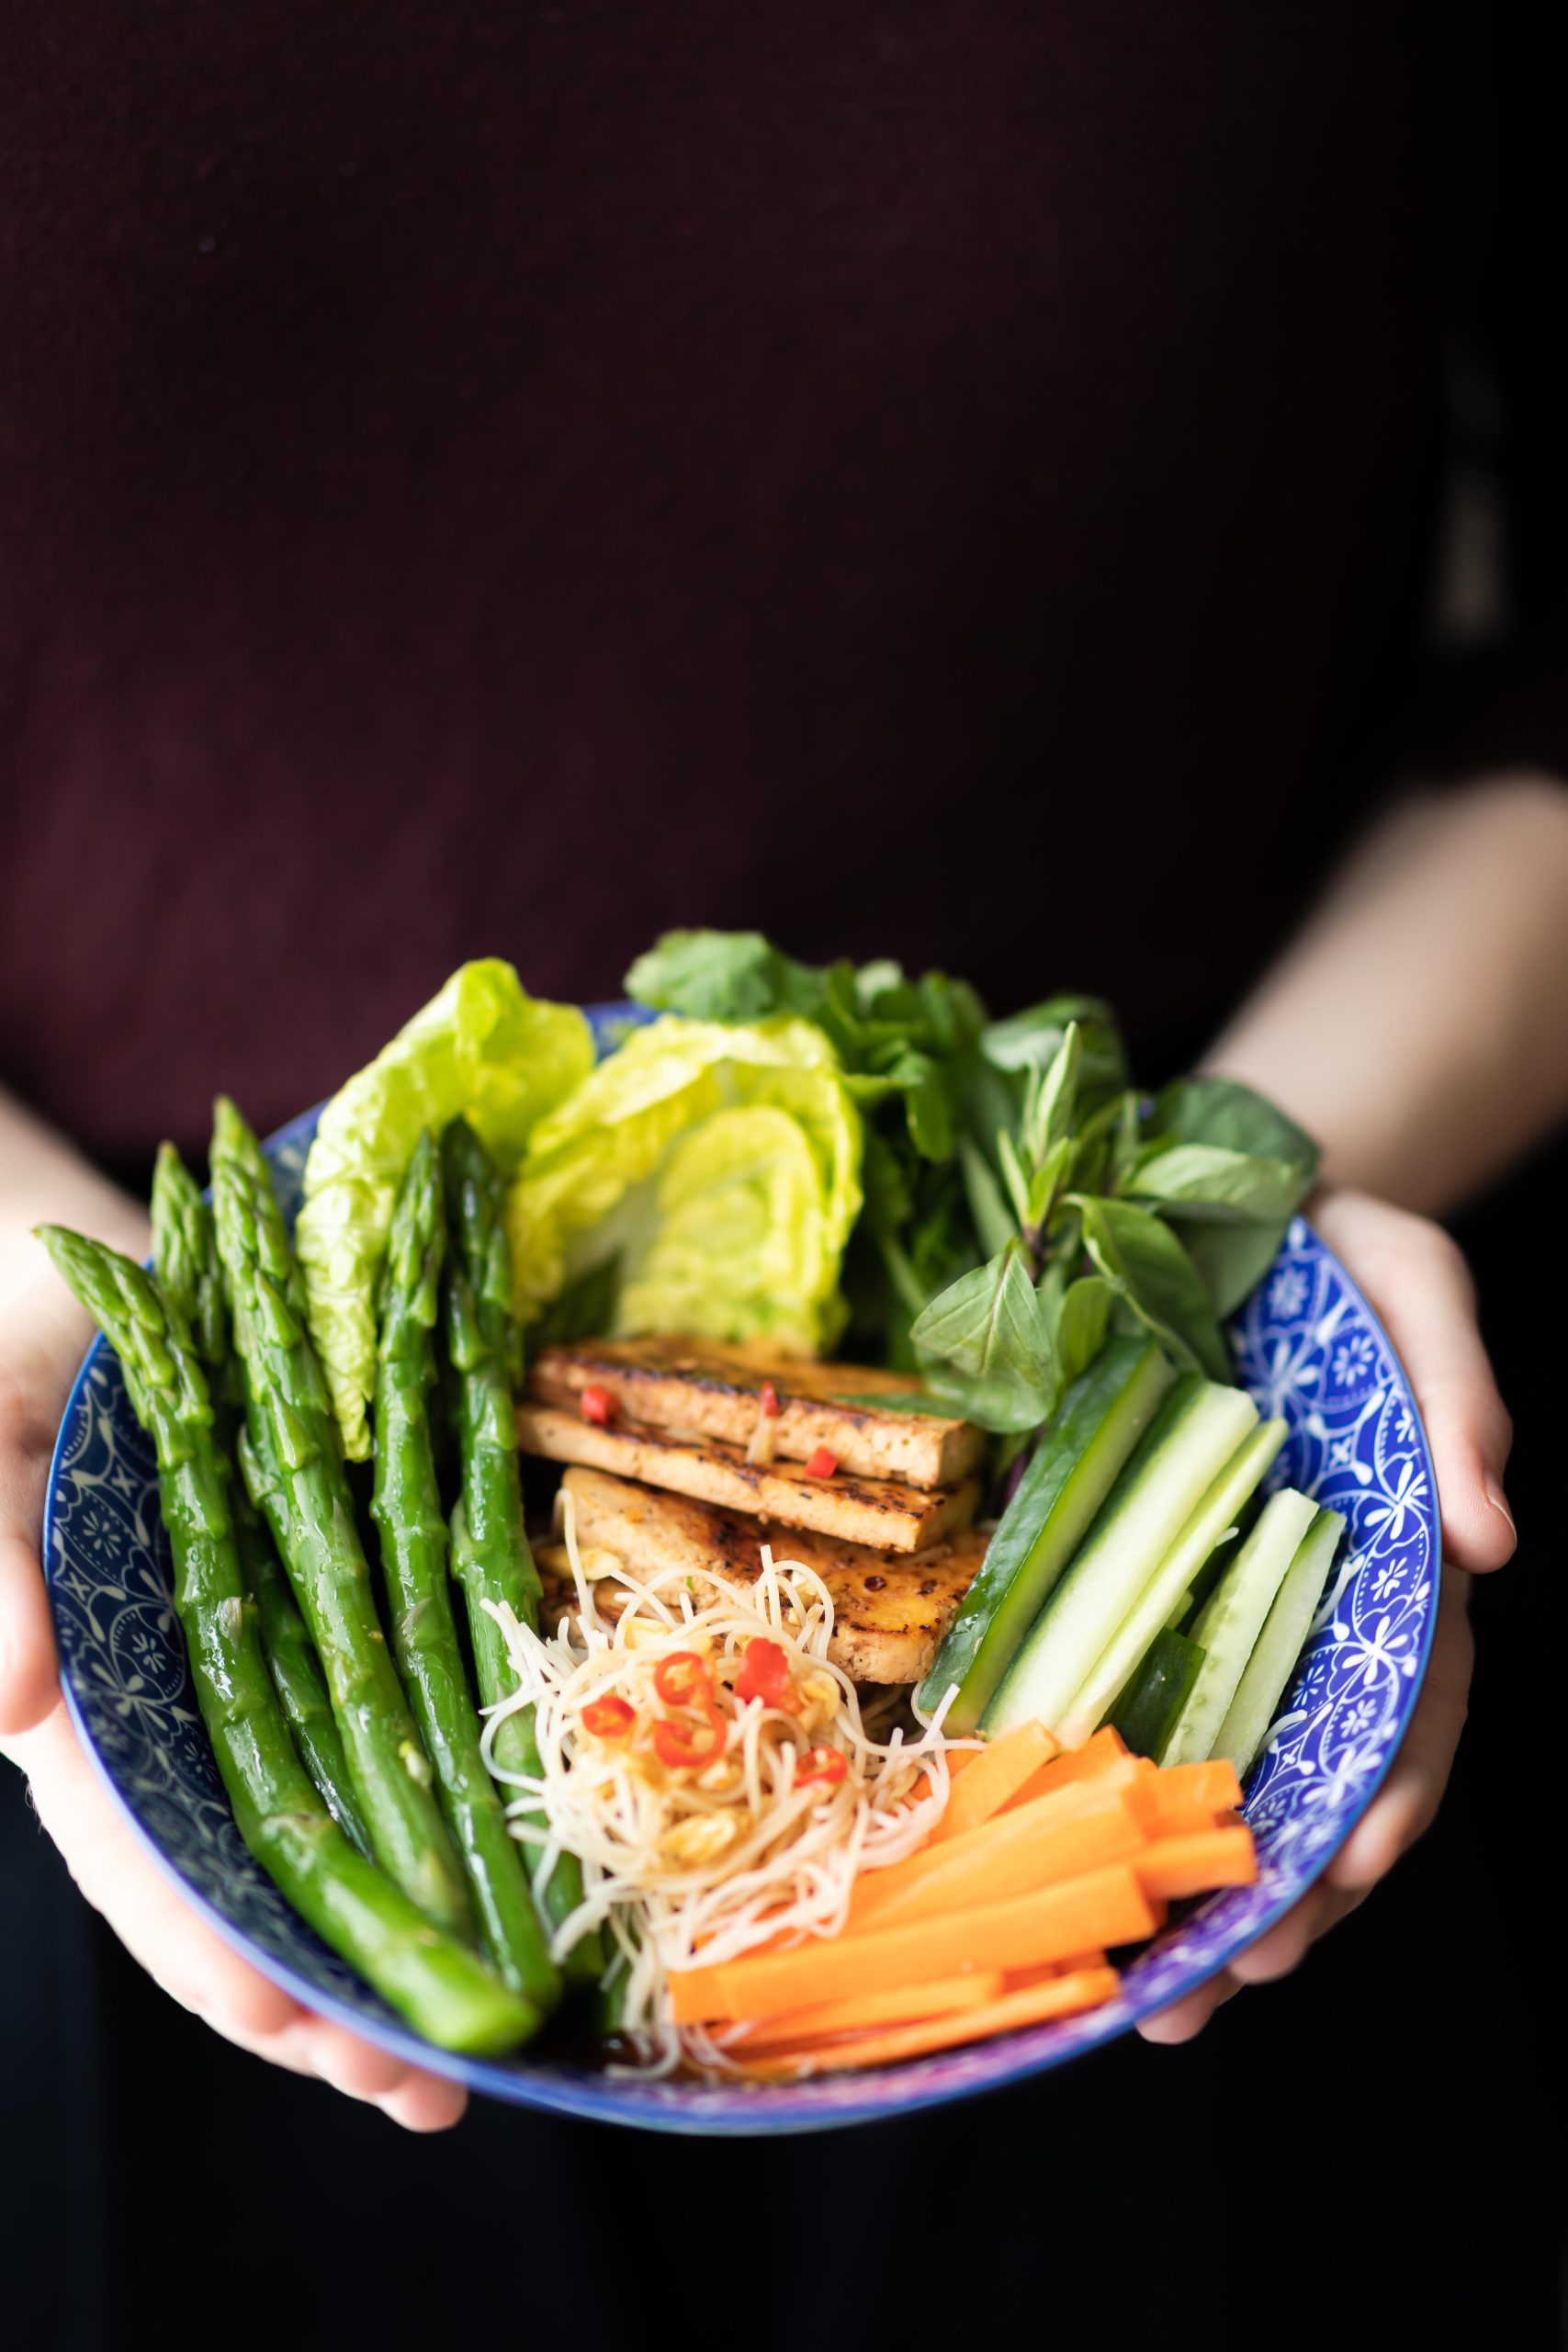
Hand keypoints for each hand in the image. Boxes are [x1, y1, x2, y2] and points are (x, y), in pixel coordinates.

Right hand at [1, 1246, 468, 2129]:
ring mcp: (266, 1660)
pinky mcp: (344, 1603)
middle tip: (422, 2082)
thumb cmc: (15, 1350)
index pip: (138, 1852)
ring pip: (329, 1828)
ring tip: (483, 2030)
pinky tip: (513, 1867)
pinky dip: (444, 1796)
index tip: (293, 2022)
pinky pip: (396, 1712)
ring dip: (397, 1934)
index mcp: (79, 1692)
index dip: (209, 1944)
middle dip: (326, 1989)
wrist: (123, 1253)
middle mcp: (176, 1702)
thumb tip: (6, 1703)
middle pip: (248, 1877)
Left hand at [1139, 1188, 1513, 2043]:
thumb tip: (1496, 1537)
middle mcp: (1322, 1609)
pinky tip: (1061, 1868)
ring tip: (1133, 1992)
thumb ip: (1464, 1400)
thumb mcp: (1419, 1290)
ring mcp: (1235, 1606)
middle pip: (1316, 1778)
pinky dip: (1118, 1791)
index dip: (1383, 1804)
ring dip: (1193, 1888)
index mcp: (1401, 1563)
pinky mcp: (1146, 1583)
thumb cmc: (1344, 1255)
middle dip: (1273, 1899)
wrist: (1236, 1203)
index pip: (1411, 1710)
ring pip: (1230, 1772)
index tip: (1338, 1887)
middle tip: (1197, 1998)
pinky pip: (1141, 1700)